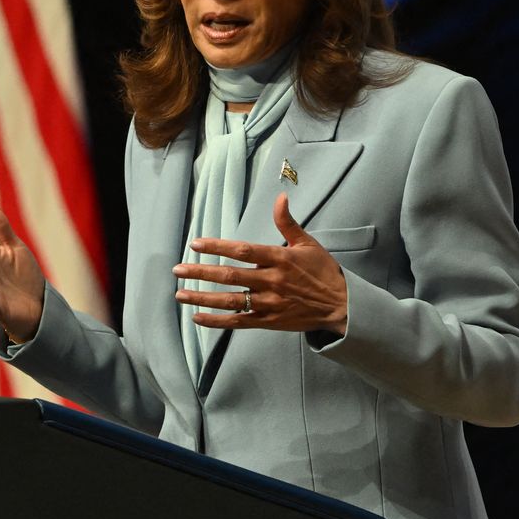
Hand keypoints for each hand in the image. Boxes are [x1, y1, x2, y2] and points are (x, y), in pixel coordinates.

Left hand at [174, 193, 347, 334]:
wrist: (340, 306)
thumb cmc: (323, 272)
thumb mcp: (308, 243)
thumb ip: (288, 222)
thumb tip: (280, 197)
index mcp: (279, 259)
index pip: (242, 250)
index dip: (217, 246)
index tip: (196, 244)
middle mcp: (271, 281)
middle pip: (229, 276)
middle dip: (201, 272)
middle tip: (178, 269)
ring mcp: (269, 303)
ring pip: (230, 301)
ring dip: (203, 297)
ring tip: (180, 294)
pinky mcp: (268, 321)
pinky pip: (238, 322)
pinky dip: (217, 322)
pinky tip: (197, 318)